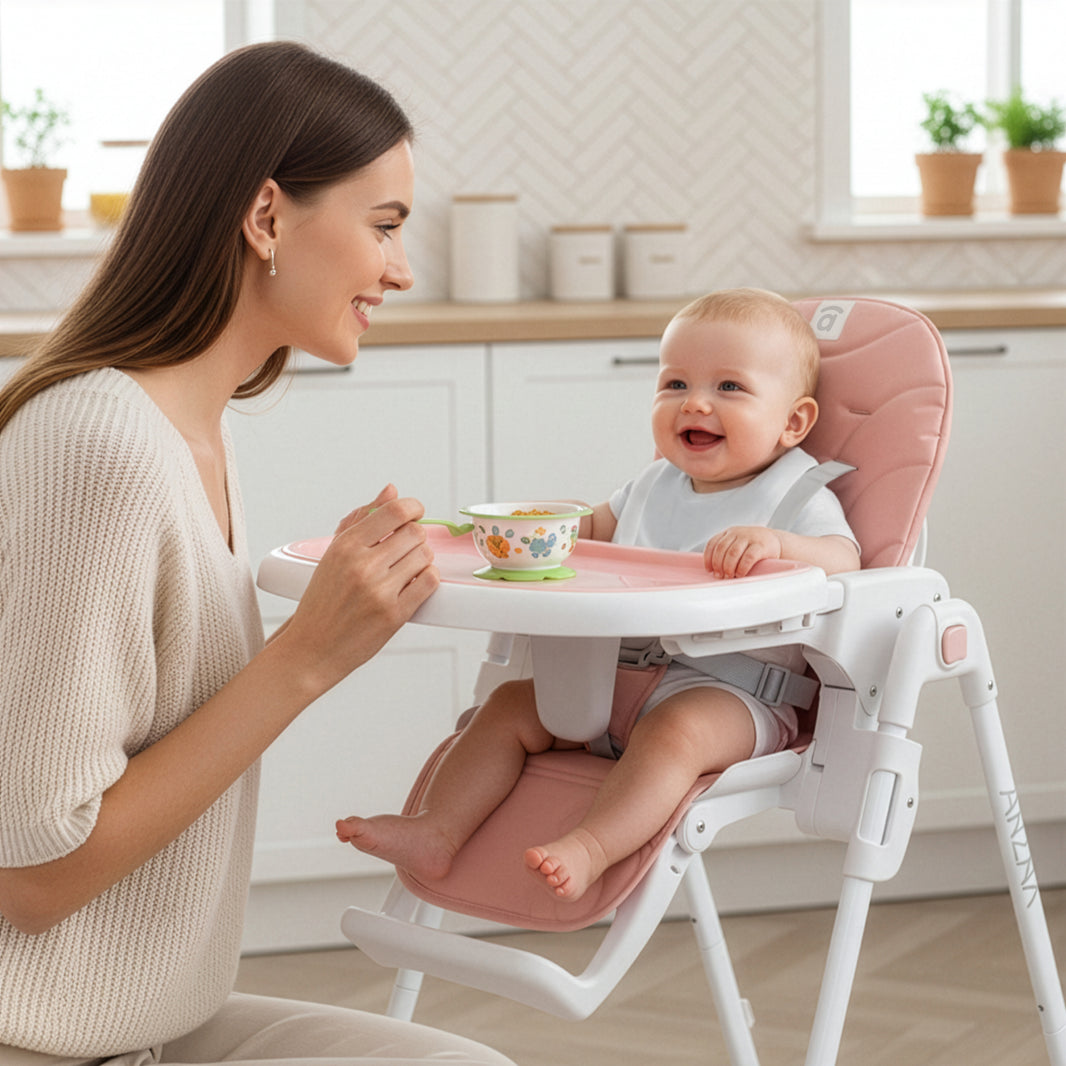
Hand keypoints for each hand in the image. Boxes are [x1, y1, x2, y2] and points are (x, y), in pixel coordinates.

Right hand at [280, 485, 438, 692]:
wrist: (312, 648)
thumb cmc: (323, 601)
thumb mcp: (333, 555)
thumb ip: (362, 520)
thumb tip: (390, 490)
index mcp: (345, 547)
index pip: (394, 511)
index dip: (413, 507)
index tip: (414, 513)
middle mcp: (362, 566)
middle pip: (415, 533)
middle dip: (416, 538)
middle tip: (406, 549)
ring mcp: (380, 591)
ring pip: (425, 556)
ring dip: (422, 560)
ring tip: (407, 569)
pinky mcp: (394, 614)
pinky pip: (430, 582)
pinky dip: (428, 579)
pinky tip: (414, 583)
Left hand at [704, 526, 782, 578]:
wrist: (775, 541)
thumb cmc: (753, 547)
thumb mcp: (738, 544)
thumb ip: (726, 552)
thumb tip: (713, 570)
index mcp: (729, 532)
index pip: (713, 543)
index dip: (708, 558)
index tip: (709, 570)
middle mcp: (738, 532)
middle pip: (721, 549)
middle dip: (718, 564)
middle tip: (719, 576)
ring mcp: (749, 537)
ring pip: (733, 553)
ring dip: (728, 567)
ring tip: (729, 576)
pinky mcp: (760, 545)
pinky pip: (748, 557)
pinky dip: (741, 568)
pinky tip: (740, 574)